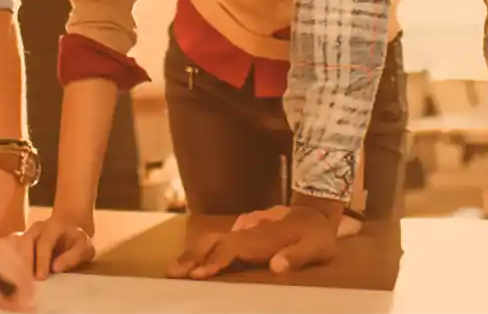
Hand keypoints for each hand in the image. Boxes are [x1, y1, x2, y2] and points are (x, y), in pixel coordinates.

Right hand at [24, 212, 96, 277]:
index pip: (44, 243)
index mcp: (53, 225)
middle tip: (25, 284)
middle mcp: (37, 228)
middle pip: (24, 245)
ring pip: (17, 249)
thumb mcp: (84, 247)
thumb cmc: (77, 242)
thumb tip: (55, 268)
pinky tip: (19, 280)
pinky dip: (17, 267)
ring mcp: (27, 234)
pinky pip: (15, 254)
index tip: (40, 278)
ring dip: (18, 266)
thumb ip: (73, 256)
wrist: (70, 229)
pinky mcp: (21, 243)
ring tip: (20, 284)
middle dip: (24, 264)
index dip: (41, 261)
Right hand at [169, 204, 337, 279]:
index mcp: (262, 237)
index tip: (198, 274)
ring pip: (213, 241)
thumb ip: (297, 256)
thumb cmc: (316, 234)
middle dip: (192, 257)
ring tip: (173, 268)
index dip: (215, 262)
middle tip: (171, 272)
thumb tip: (275, 267)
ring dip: (192, 254)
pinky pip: (218, 242)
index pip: (232, 249)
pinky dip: (202, 251)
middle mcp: (248, 232)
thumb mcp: (316, 247)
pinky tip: (191, 261)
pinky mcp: (244, 234)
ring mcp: (244, 231)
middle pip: (214, 242)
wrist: (314, 212)